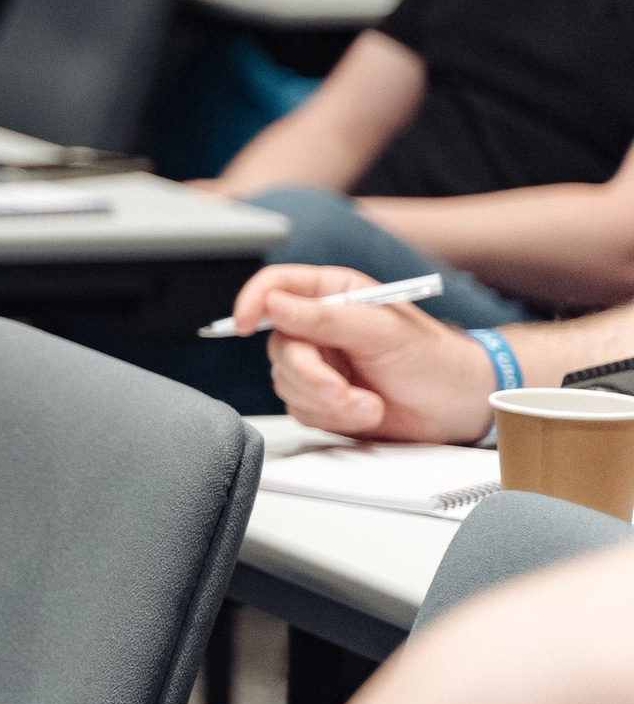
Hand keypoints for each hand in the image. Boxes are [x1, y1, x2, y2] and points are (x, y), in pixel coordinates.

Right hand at [230, 263, 494, 441]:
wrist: (459, 408)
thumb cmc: (435, 360)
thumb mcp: (382, 331)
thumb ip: (325, 317)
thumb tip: (275, 304)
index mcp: (333, 294)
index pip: (275, 286)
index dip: (253, 302)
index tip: (245, 324)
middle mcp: (320, 326)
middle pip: (278, 345)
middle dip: (311, 375)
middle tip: (342, 389)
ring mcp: (320, 363)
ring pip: (286, 382)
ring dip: (328, 401)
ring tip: (369, 404)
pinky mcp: (323, 398)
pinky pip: (301, 408)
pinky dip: (333, 416)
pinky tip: (366, 411)